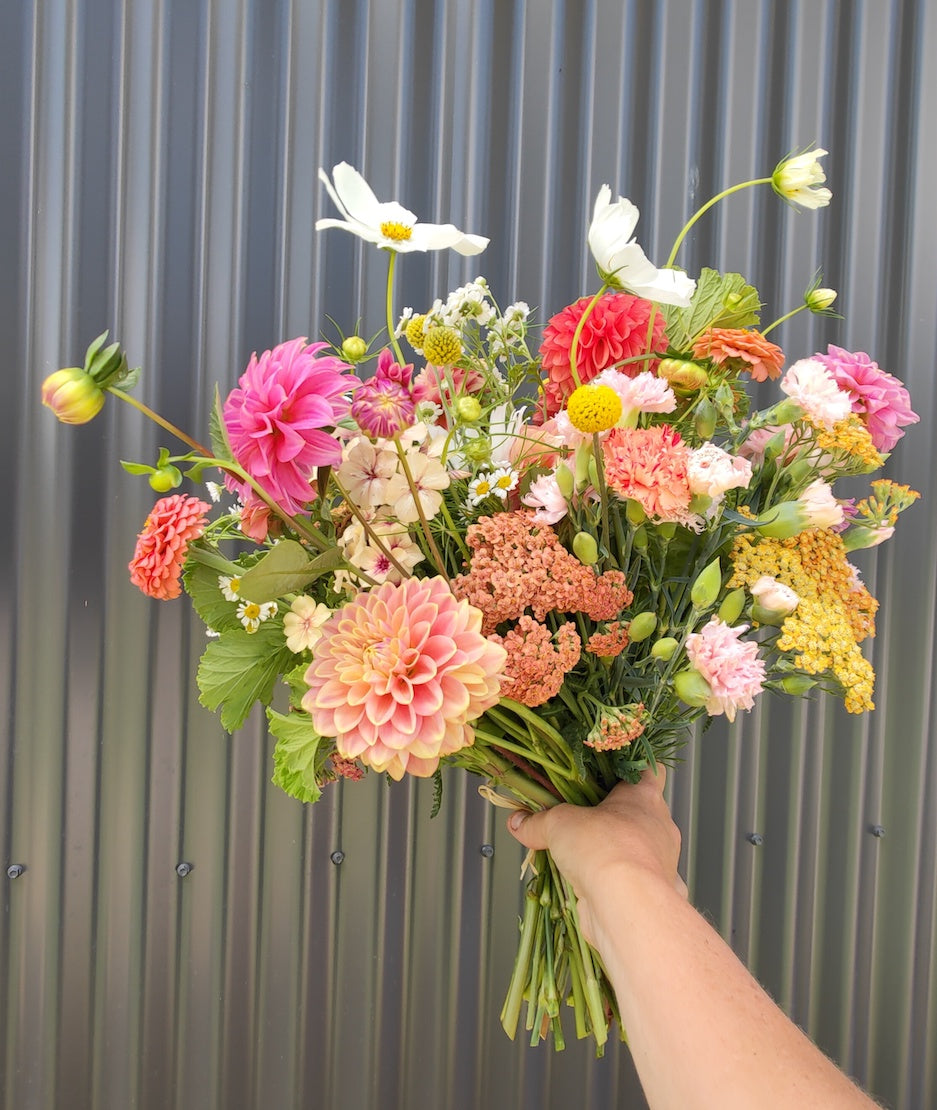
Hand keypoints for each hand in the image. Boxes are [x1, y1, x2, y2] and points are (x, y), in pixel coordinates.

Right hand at [506, 766, 685, 949]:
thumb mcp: (559, 824)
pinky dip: (614, 884)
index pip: (650, 771)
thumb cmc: (606, 850)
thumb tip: (519, 822)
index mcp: (644, 798)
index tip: (610, 776)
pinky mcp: (651, 895)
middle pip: (640, 814)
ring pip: (636, 850)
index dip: (630, 771)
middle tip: (583, 820)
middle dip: (611, 818)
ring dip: (612, 853)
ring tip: (581, 857)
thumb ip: (538, 821)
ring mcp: (660, 863)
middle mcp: (659, 829)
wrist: (626, 906)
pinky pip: (632, 883)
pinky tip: (591, 888)